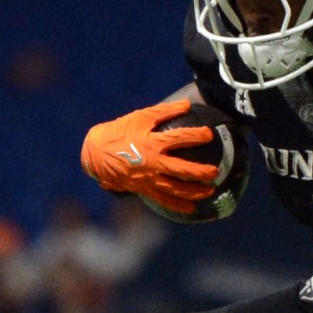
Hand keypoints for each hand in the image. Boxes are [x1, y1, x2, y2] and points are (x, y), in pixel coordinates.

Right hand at [80, 99, 219, 217]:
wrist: (96, 153)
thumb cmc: (120, 132)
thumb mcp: (140, 117)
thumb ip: (165, 111)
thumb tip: (187, 104)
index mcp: (152, 143)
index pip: (179, 138)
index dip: (196, 136)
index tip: (209, 134)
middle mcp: (153, 163)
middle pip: (182, 170)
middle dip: (201, 172)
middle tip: (215, 172)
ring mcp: (149, 179)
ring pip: (176, 189)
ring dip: (195, 192)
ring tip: (211, 191)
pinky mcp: (144, 189)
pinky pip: (164, 200)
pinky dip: (178, 206)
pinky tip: (191, 208)